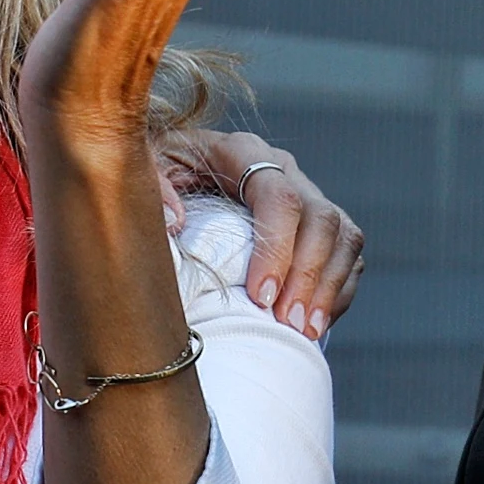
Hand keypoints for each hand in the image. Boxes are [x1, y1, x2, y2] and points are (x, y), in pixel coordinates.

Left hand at [160, 131, 361, 336]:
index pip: (278, 195)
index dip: (277, 247)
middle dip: (307, 275)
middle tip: (286, 323)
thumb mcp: (138, 169)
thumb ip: (152, 186)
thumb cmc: (151, 177)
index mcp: (240, 151)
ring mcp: (305, 193)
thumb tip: (175, 220)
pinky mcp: (316, 223)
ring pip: (342, 236)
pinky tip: (315, 325)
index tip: (260, 295)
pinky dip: (337, 291)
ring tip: (305, 332)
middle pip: (319, 217)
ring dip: (328, 287)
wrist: (169, 176)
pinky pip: (346, 255)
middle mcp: (282, 167)